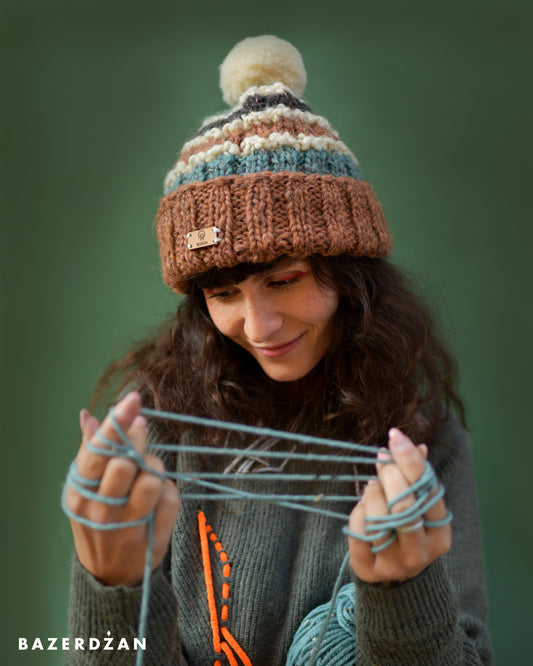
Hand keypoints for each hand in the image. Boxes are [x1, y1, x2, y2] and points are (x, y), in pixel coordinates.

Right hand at [65, 391, 179, 585]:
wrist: (108, 574)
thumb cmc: (99, 519)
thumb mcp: (86, 488)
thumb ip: (91, 451)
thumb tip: (88, 415)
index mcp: (79, 490)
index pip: (98, 450)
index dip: (117, 422)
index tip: (134, 399)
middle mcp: (98, 508)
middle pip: (126, 460)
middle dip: (138, 441)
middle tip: (141, 434)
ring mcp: (125, 524)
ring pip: (152, 477)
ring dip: (155, 468)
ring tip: (147, 475)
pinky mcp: (151, 535)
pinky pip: (170, 496)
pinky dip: (167, 491)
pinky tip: (156, 500)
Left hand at [347, 428, 451, 583]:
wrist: (396, 581)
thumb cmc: (407, 533)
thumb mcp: (418, 508)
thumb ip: (417, 479)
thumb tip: (418, 446)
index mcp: (440, 532)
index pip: (428, 491)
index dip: (411, 461)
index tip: (395, 436)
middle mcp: (421, 551)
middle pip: (404, 506)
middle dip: (390, 475)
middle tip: (381, 458)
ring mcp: (395, 563)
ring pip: (380, 521)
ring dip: (372, 494)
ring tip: (371, 486)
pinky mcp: (370, 569)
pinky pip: (359, 534)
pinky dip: (357, 514)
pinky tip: (362, 508)